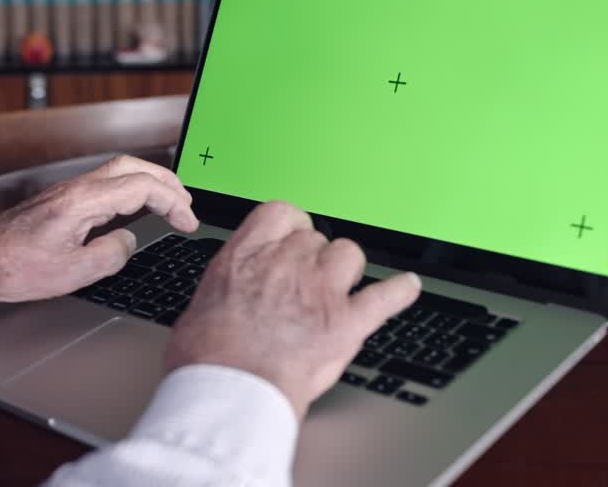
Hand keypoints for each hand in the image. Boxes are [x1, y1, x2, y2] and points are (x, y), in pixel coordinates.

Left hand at [0, 155, 198, 308]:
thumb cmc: (14, 269)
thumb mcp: (72, 273)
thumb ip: (110, 255)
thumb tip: (128, 241)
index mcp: (82, 202)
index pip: (141, 187)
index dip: (173, 202)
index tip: (188, 223)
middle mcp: (75, 188)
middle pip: (133, 167)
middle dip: (167, 181)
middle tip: (187, 205)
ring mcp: (67, 191)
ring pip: (118, 170)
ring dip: (149, 182)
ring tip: (169, 202)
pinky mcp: (61, 199)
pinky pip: (104, 182)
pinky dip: (129, 188)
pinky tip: (135, 206)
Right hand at [166, 201, 421, 419]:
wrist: (229, 393)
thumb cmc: (206, 360)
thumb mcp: (199, 306)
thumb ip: (226, 289)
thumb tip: (225, 297)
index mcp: (246, 256)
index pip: (280, 213)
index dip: (290, 225)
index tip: (290, 236)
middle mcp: (285, 264)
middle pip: (315, 237)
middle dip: (313, 256)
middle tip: (306, 280)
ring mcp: (319, 291)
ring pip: (349, 254)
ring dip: (345, 269)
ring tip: (339, 286)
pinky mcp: (345, 323)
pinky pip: (385, 296)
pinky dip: (400, 292)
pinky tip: (407, 287)